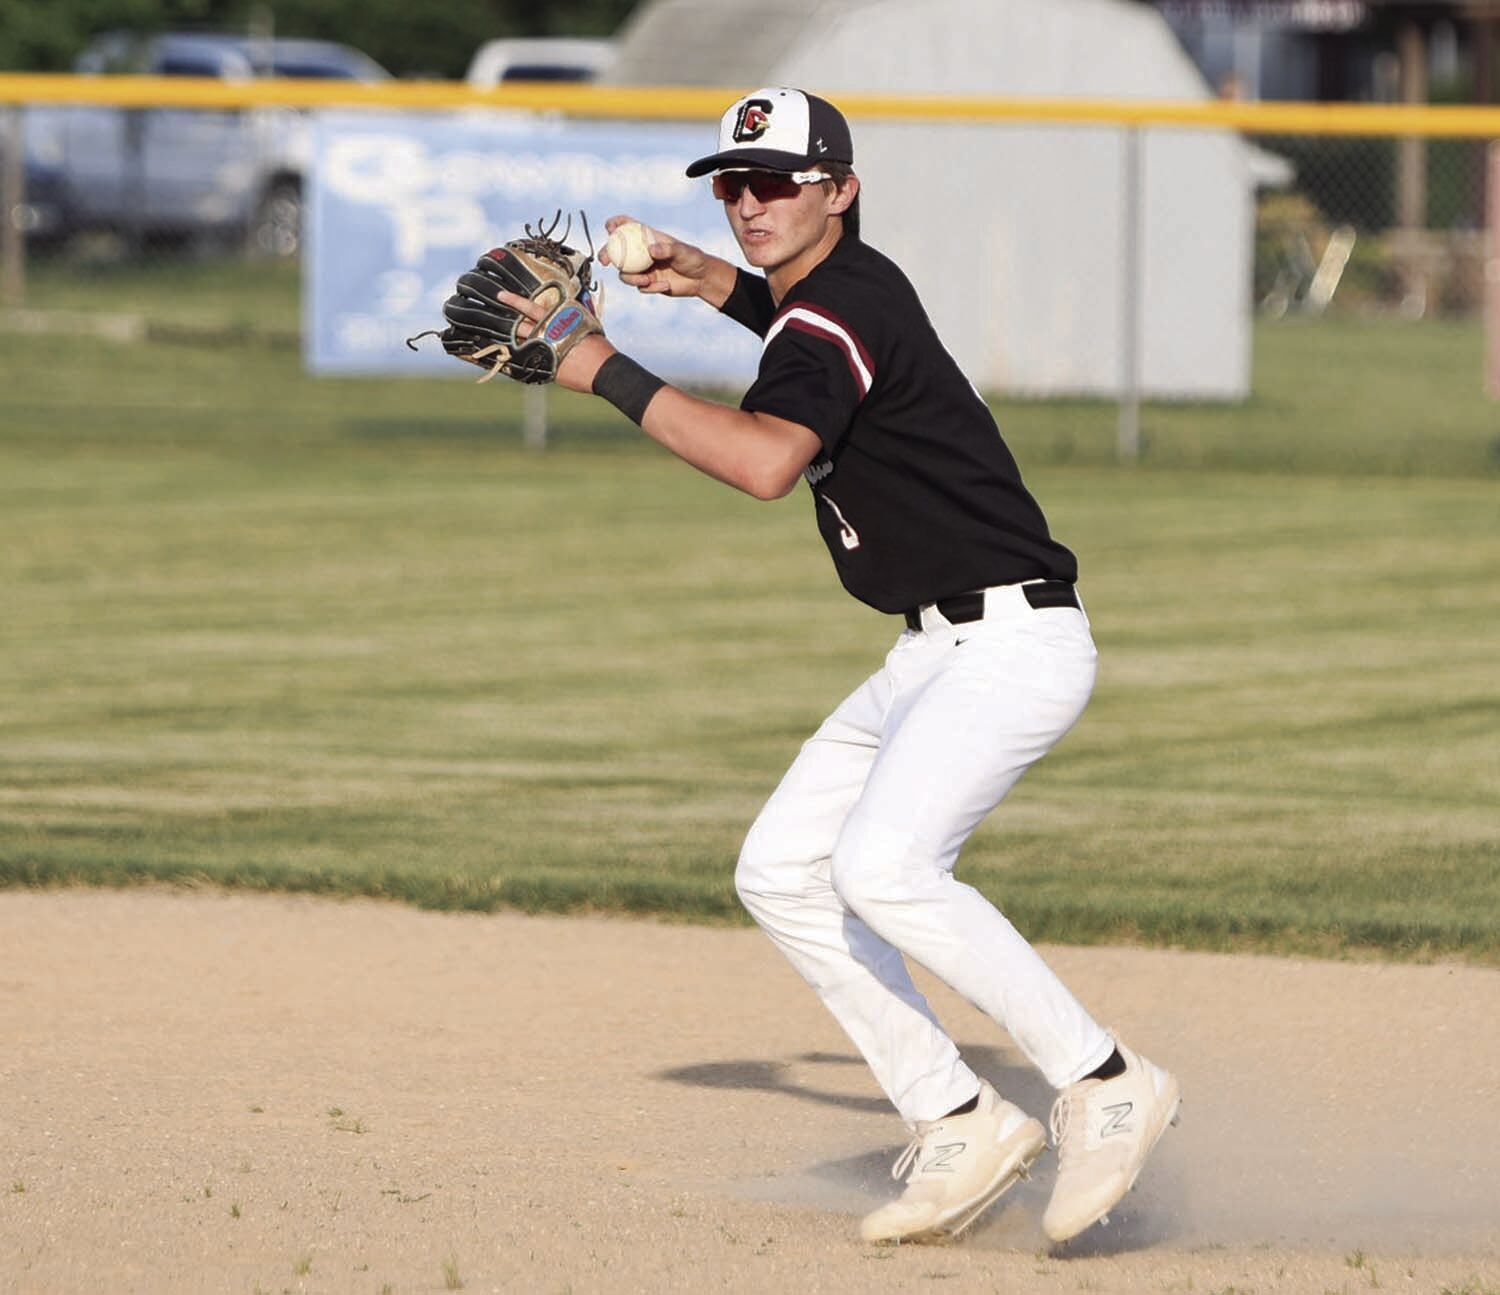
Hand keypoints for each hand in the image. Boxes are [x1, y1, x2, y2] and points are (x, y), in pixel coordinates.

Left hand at [494, 289, 615, 392]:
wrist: (602, 369)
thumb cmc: (598, 345)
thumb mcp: (587, 322)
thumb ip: (572, 315)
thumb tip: (568, 308)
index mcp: (557, 319)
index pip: (530, 307)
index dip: (514, 300)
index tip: (500, 295)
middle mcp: (547, 332)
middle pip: (520, 325)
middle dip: (504, 318)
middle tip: (491, 313)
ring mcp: (544, 350)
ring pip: (520, 342)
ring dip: (509, 339)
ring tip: (495, 335)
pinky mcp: (545, 366)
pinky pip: (527, 362)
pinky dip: (518, 359)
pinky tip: (507, 358)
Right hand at [600, 215, 717, 299]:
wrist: (700, 279)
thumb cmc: (693, 258)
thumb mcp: (681, 251)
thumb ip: (667, 249)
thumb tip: (651, 250)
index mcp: (648, 238)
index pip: (627, 226)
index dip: (615, 224)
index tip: (610, 228)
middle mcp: (642, 253)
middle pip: (617, 252)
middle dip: (607, 254)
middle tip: (605, 260)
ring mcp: (644, 268)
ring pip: (625, 274)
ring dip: (631, 278)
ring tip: (646, 280)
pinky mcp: (648, 283)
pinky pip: (641, 287)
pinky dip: (650, 288)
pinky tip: (665, 285)